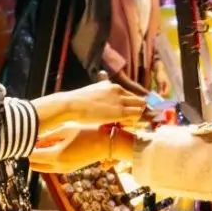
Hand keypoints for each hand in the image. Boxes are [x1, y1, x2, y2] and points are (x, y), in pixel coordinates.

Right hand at [30, 78, 144, 132]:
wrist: (71, 105)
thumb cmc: (76, 104)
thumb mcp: (90, 95)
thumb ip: (99, 96)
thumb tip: (99, 103)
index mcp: (111, 86)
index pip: (129, 95)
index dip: (129, 105)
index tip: (125, 113)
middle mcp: (118, 90)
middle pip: (138, 99)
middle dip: (136, 109)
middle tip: (129, 120)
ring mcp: (120, 100)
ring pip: (140, 106)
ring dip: (136, 115)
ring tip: (125, 123)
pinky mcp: (120, 111)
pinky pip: (136, 115)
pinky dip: (134, 120)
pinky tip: (124, 125)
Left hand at [30, 125, 133, 173]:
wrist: (107, 143)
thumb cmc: (87, 132)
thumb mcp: (66, 130)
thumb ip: (47, 137)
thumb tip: (32, 139)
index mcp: (56, 155)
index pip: (31, 154)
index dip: (25, 145)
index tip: (23, 135)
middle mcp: (58, 166)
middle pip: (34, 164)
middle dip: (29, 153)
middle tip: (29, 138)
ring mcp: (63, 169)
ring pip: (41, 167)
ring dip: (38, 156)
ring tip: (39, 141)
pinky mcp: (68, 169)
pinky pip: (50, 167)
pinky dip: (46, 159)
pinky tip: (50, 145)